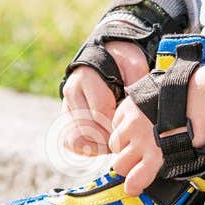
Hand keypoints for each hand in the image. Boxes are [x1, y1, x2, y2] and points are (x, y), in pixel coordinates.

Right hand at [59, 41, 149, 156]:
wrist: (106, 55)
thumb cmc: (123, 62)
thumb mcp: (134, 65)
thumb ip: (136, 84)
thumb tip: (136, 110)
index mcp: (87, 78)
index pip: (100, 111)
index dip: (116, 125)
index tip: (130, 129)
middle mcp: (72, 92)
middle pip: (88, 127)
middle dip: (109, 138)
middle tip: (126, 140)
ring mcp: (67, 105)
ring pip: (76, 138)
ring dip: (97, 146)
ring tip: (115, 145)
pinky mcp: (67, 117)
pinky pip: (69, 141)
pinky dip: (86, 149)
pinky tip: (102, 148)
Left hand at [108, 62, 204, 195]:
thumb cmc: (195, 90)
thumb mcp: (163, 89)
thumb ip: (154, 102)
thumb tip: (159, 111)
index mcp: (134, 104)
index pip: (117, 124)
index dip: (126, 134)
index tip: (134, 138)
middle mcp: (133, 122)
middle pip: (115, 145)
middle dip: (125, 151)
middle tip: (139, 155)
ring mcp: (142, 140)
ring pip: (121, 163)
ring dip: (130, 168)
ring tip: (140, 170)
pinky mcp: (156, 156)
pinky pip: (136, 177)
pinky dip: (135, 185)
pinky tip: (136, 188)